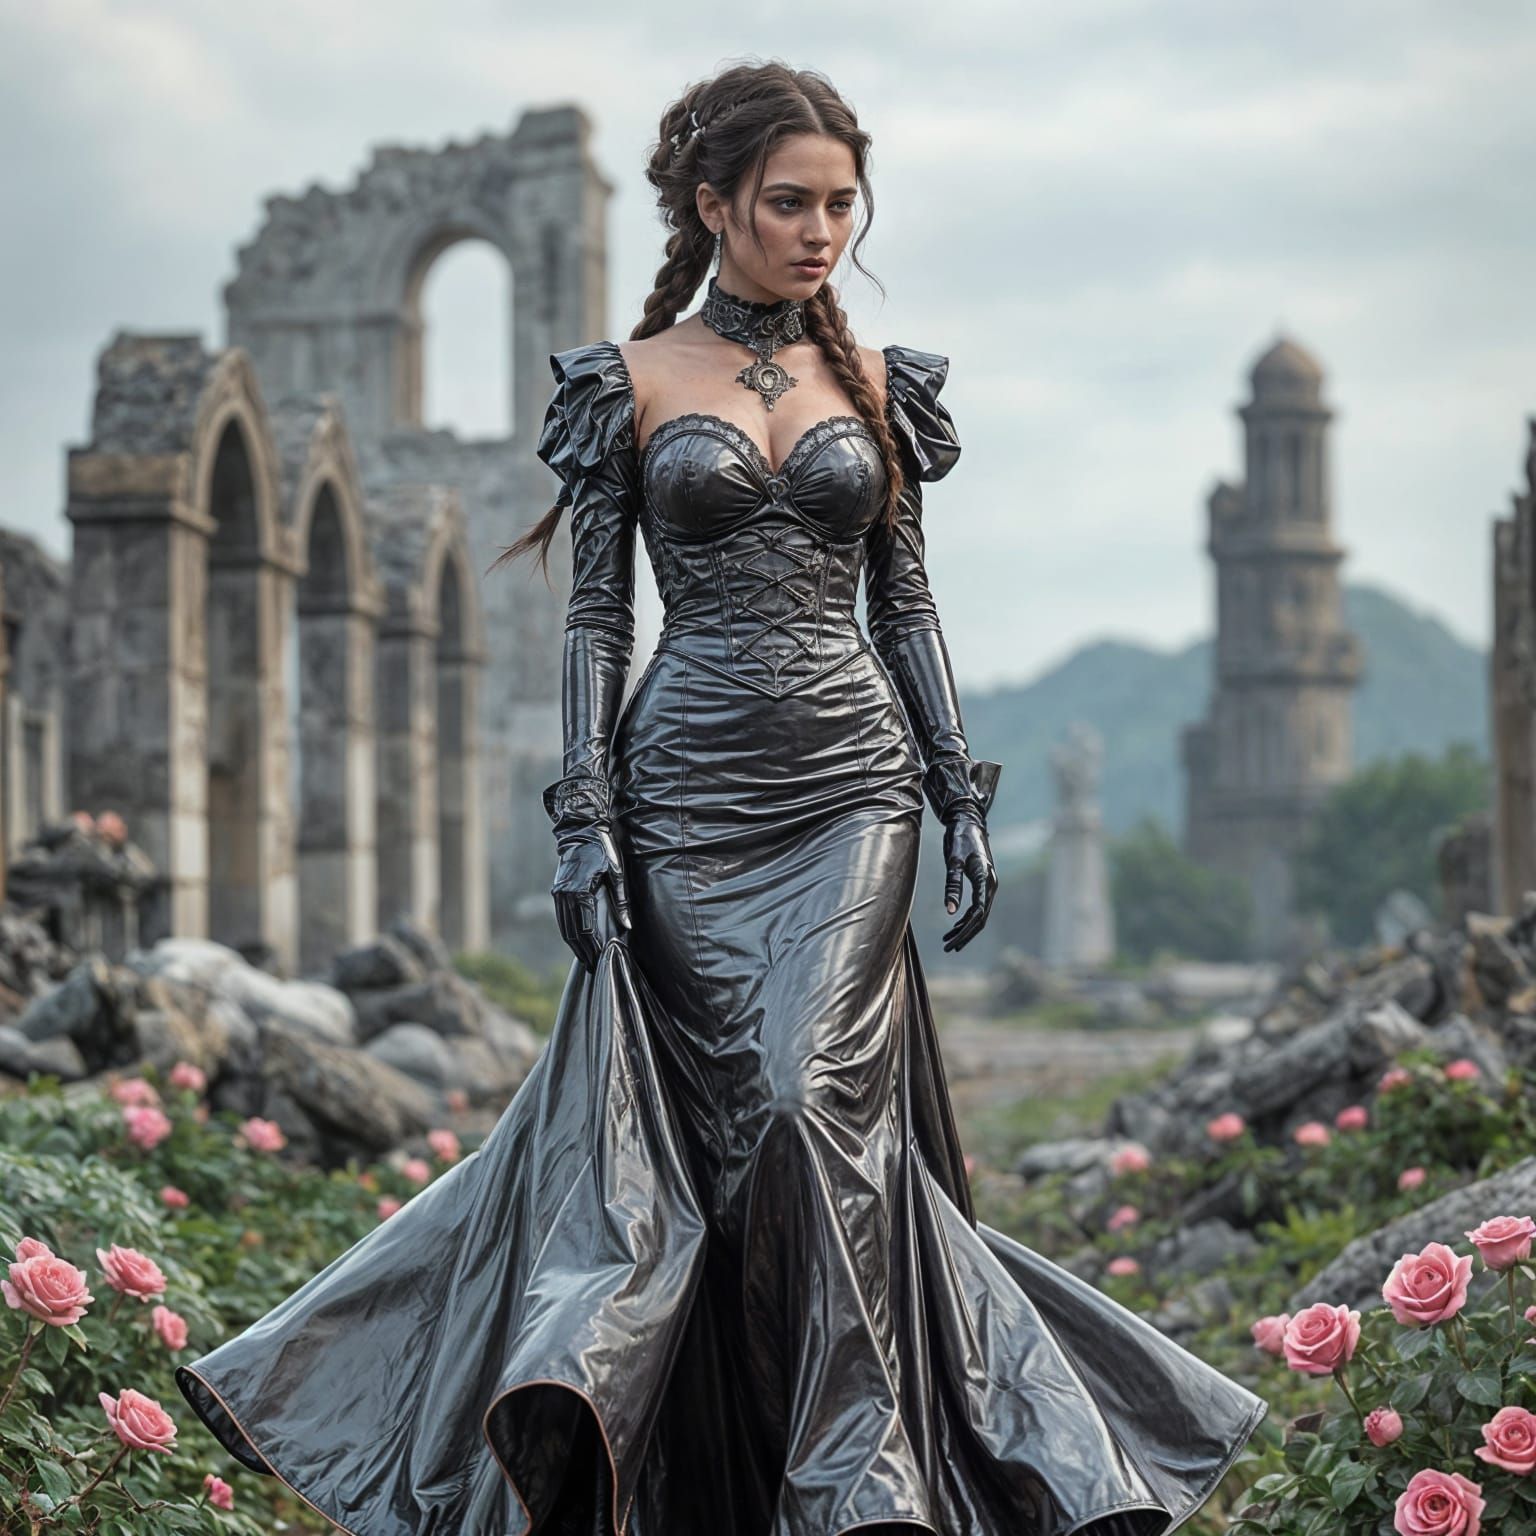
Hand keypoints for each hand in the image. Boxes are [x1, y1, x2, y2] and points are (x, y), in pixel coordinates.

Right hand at [551, 824, 631, 972]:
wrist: (580, 830)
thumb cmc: (603, 850)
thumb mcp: (616, 873)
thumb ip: (621, 900)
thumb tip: (627, 926)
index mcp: (580, 892)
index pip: (586, 928)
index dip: (593, 946)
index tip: (601, 958)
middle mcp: (565, 895)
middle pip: (573, 932)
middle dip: (583, 951)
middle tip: (593, 966)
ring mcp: (559, 893)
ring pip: (565, 927)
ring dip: (574, 945)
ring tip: (585, 959)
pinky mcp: (557, 891)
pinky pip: (562, 918)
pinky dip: (569, 932)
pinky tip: (576, 941)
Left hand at [941, 806, 996, 951]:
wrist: (968, 821)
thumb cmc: (959, 839)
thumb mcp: (953, 861)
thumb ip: (953, 885)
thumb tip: (950, 911)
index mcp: (985, 880)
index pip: (978, 914)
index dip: (965, 931)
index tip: (951, 944)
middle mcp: (990, 885)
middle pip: (981, 918)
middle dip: (965, 935)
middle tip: (948, 948)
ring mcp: (988, 884)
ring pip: (980, 914)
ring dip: (965, 929)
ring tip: (948, 941)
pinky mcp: (982, 882)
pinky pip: (977, 906)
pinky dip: (966, 917)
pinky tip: (954, 925)